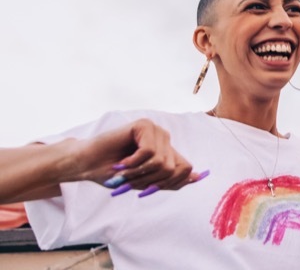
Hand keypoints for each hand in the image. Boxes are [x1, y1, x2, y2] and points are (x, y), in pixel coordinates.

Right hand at [78, 119, 205, 196]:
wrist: (87, 165)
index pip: (185, 168)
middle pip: (172, 168)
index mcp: (167, 151)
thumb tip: (198, 176)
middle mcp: (164, 138)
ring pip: (161, 161)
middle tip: (130, 180)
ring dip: (139, 173)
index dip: (169, 183)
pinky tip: (121, 163)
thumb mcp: (145, 181)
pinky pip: (148, 151)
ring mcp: (155, 130)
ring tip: (124, 171)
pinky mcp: (143, 125)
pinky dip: (133, 163)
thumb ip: (170, 179)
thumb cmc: (114, 174)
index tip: (148, 188)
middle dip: (149, 181)